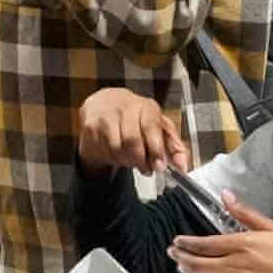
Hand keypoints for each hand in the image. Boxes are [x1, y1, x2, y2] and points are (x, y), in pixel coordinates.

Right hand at [74, 88, 191, 174]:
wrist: (103, 103)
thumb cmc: (136, 117)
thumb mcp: (159, 126)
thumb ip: (174, 145)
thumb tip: (183, 166)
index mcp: (146, 106)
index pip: (151, 127)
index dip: (156, 149)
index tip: (160, 166)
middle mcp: (124, 107)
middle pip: (132, 141)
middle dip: (140, 160)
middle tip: (146, 169)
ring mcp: (105, 116)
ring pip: (117, 149)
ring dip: (126, 162)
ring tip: (131, 159)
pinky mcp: (90, 127)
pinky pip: (103, 151)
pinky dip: (111, 159)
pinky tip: (116, 153)